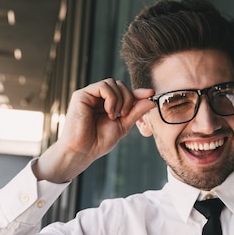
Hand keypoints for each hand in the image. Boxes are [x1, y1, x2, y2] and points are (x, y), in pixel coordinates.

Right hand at [33, 78, 154, 182]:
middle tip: (124, 115)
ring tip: (114, 115)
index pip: (125, 93)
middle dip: (128, 98)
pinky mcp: (82, 95)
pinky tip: (108, 111)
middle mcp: (98, 98)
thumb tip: (151, 100)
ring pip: (112, 83)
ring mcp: (90, 95)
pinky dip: (111, 98)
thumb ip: (135, 112)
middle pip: (120, 85)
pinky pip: (103, 86)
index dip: (138, 92)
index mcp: (107, 105)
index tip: (151, 93)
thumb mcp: (123, 126)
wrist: (84, 151)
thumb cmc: (99, 142)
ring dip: (119, 99)